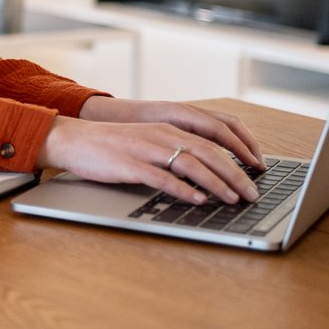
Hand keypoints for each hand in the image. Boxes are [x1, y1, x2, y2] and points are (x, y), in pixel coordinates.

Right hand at [34, 98, 263, 205]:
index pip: (212, 142)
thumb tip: (201, 177)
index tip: (256, 175)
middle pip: (208, 153)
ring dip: (217, 183)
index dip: (237, 158)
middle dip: (235, 175)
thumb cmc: (109, 146)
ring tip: (233, 200)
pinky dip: (184, 189)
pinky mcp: (130, 164)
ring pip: (191, 164)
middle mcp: (161, 135)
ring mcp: (146, 149)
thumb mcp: (145, 143)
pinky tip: (198, 200)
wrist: (72, 140)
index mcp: (168, 128)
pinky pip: (163, 177)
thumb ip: (171, 154)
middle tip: (252, 194)